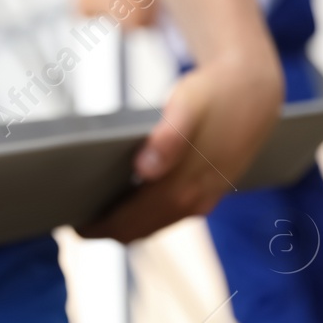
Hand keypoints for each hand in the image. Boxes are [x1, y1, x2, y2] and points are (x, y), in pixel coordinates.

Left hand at [79, 55, 281, 242]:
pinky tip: (122, 198)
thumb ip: (168, 137)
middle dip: (101, 229)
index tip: (66, 221)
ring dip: (120, 224)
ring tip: (88, 207)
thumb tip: (145, 169)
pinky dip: (140, 214)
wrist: (256, 90)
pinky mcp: (207, 193)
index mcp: (183, 187)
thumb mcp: (188, 104)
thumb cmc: (212, 94)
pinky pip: (166, 215)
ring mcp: (202, 201)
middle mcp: (194, 203)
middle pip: (135, 232)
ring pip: (151, 226)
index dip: (95, 227)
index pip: (128, 224)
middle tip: (68, 215)